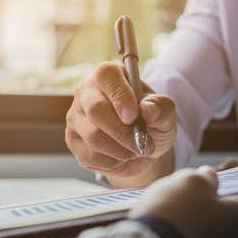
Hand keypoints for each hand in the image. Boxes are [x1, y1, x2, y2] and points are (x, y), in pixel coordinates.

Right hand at [66, 61, 176, 185]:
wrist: (140, 149)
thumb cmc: (151, 124)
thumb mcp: (165, 113)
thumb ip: (161, 108)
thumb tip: (147, 109)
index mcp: (108, 75)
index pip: (106, 77)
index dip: (120, 97)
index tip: (134, 117)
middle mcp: (86, 92)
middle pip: (96, 110)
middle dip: (123, 133)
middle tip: (143, 145)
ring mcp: (75, 116)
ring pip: (93, 137)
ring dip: (121, 151)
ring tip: (136, 151)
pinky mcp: (72, 140)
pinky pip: (89, 155)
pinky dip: (111, 162)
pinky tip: (121, 157)